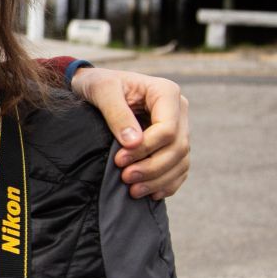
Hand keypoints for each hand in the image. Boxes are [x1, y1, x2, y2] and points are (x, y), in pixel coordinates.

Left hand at [70, 67, 189, 199]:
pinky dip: (168, 183)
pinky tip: (150, 193)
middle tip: (126, 179)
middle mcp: (178, 110)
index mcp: (166, 92)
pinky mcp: (172, 143)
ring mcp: (178, 128)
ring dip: (159, 179)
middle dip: (153, 168)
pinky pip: (179, 168)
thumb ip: (117, 114)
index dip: (146, 148)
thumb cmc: (98, 84)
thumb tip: (133, 142)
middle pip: (177, 147)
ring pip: (181, 160)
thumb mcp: (102, 90)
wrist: (95, 88)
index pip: (168, 128)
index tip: (119, 160)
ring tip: (133, 190)